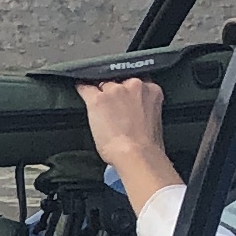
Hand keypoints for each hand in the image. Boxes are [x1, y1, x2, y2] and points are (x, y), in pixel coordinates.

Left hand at [76, 75, 179, 200]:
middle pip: (118, 80)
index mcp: (152, 90)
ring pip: (102, 84)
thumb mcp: (155, 119)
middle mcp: (134, 85)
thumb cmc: (148, 146)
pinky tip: (80, 92)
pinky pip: (84, 88)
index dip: (128, 88)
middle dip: (115, 91)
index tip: (124, 96)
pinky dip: (81, 89)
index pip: (136, 80)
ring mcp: (114, 91)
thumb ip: (145, 107)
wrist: (137, 155)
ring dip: (100, 93)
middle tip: (112, 107)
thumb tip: (136, 111)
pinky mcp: (97, 100)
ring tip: (99, 107)